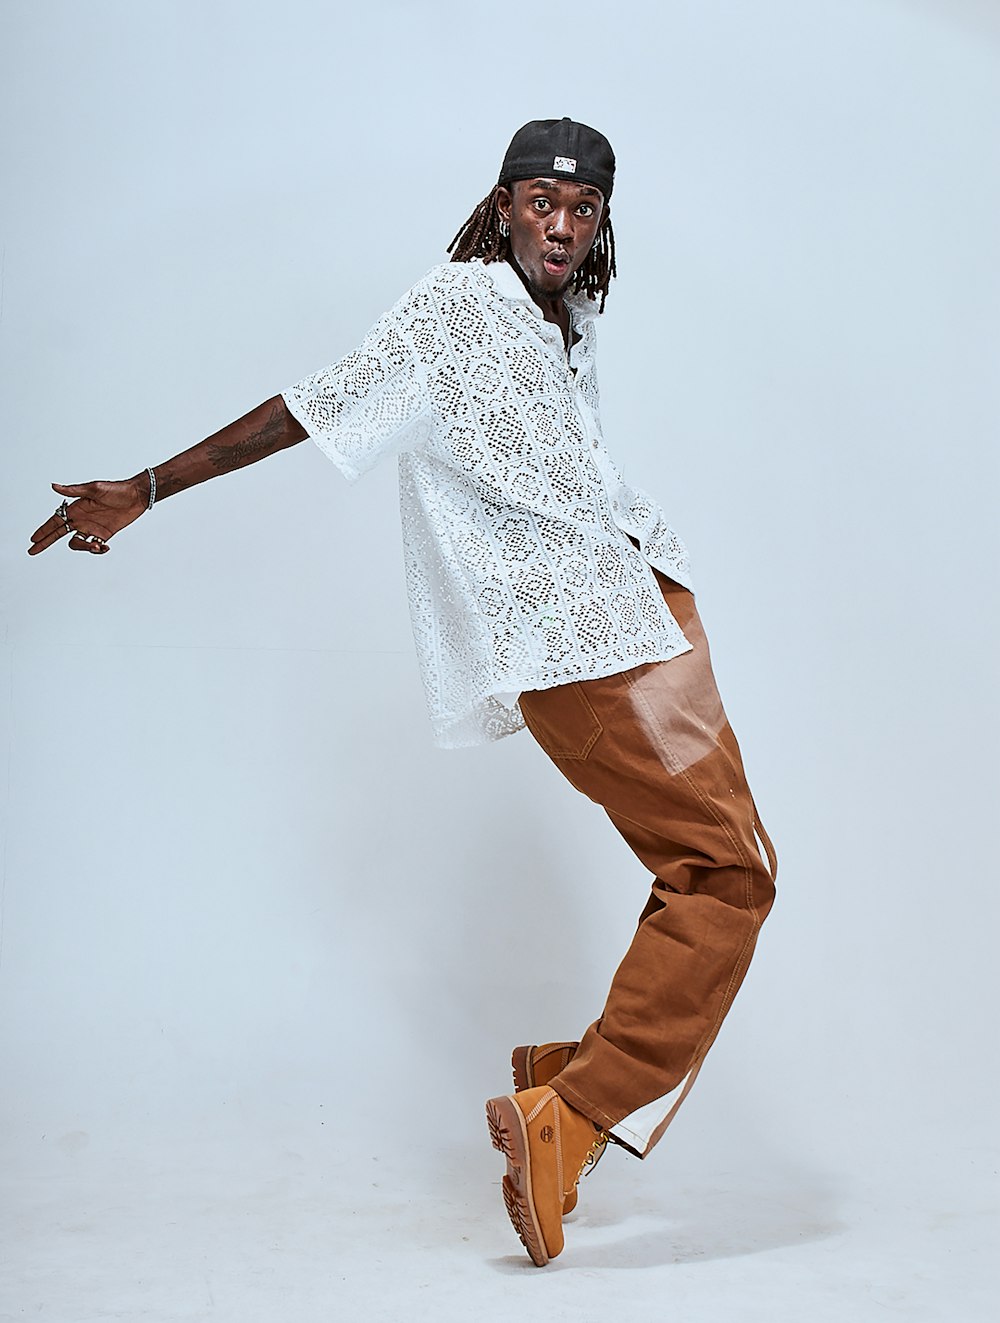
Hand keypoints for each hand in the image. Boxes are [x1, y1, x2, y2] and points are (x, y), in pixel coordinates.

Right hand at [27, 477, 147, 555]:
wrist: (137, 496)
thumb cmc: (116, 489)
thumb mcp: (94, 489)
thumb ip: (73, 491)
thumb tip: (54, 486)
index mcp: (76, 508)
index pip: (55, 521)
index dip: (43, 530)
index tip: (33, 539)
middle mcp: (81, 519)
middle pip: (58, 533)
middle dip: (45, 541)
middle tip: (33, 551)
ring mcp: (92, 527)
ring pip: (77, 543)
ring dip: (83, 548)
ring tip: (96, 545)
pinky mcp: (104, 534)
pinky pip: (94, 546)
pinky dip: (97, 550)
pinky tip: (105, 547)